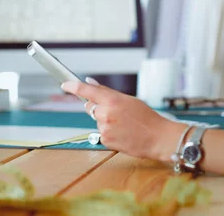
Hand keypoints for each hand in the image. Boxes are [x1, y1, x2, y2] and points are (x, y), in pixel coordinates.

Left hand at [61, 78, 184, 160]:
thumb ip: (107, 92)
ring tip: (124, 124)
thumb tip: (91, 83)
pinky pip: (101, 133)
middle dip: (97, 107)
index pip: (86, 90)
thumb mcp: (129, 100)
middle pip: (90, 107)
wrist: (158, 138)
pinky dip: (109, 132)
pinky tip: (122, 133)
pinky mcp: (105, 141)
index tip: (65, 85)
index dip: (73, 86)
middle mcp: (106, 114)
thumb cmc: (146, 117)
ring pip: (96, 121)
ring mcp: (104, 128)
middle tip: (115, 111)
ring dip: (105, 121)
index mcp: (112, 100)